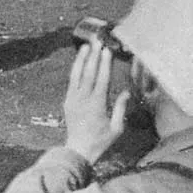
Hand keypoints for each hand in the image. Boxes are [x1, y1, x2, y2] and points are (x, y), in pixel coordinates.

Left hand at [63, 42, 128, 162]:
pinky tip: (79, 62)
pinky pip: (71, 82)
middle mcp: (82, 100)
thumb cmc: (100, 141)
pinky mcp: (67, 102)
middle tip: (97, 42)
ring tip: (86, 46)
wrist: (78, 150)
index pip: (101, 79)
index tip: (106, 51)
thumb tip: (125, 92)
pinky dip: (76, 70)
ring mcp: (72, 100)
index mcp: (96, 105)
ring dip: (81, 59)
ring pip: (76, 75)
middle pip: (88, 73)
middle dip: (93, 56)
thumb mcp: (117, 127)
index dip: (104, 64)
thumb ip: (121, 108)